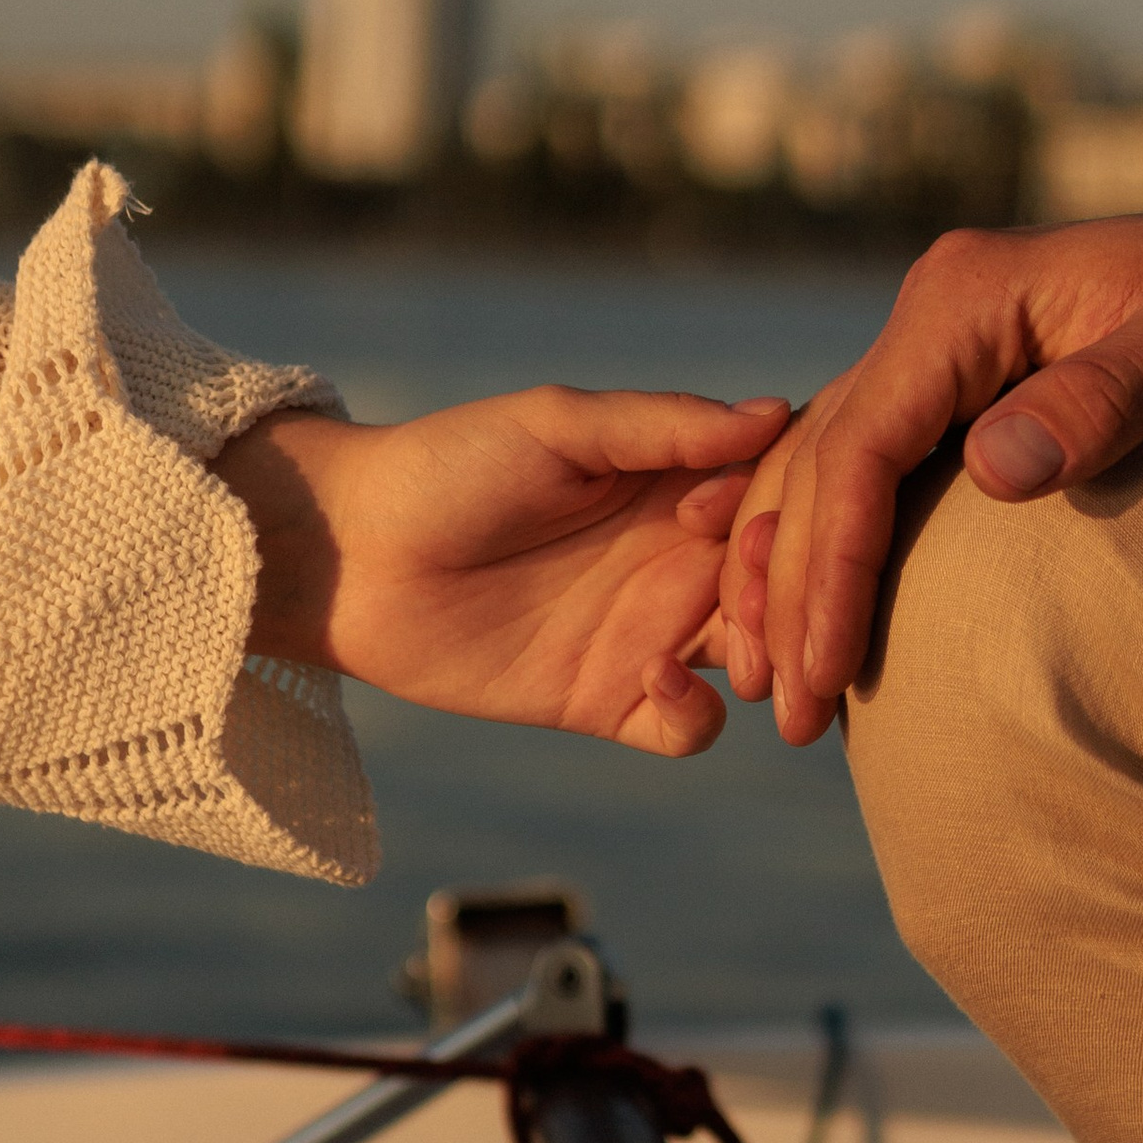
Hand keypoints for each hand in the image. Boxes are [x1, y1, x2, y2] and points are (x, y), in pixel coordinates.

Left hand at [218, 387, 790, 757]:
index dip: (785, 510)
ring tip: (739, 655)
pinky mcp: (607, 702)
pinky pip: (688, 728)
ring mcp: (646, 631)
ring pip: (754, 658)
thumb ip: (663, 425)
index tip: (740, 514)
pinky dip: (696, 715)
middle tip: (760, 601)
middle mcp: (676, 555)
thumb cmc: (449, 463)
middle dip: (790, 598)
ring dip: (767, 659)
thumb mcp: (558, 424)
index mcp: (677, 479)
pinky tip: (655, 681)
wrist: (352, 552)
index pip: (777, 495)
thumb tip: (778, 413)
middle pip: (779, 584)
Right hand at [719, 156, 1142, 743]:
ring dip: (784, 573)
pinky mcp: (958, 383)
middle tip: (788, 719)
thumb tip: (993, 471)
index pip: (865, 442)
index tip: (826, 670)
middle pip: (823, 463)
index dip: (835, 565)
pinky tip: (806, 612)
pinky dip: (820, 541)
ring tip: (775, 686)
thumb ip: (1112, 393)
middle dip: (791, 593)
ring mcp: (939, 345)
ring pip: (820, 466)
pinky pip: (861, 466)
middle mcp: (934, 312)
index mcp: (967, 296)